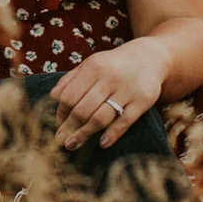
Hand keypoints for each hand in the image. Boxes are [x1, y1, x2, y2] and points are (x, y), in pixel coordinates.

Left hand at [49, 39, 170, 150]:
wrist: (149, 57)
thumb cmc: (113, 64)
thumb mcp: (92, 64)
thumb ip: (71, 78)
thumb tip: (53, 97)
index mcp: (93, 67)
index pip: (69, 96)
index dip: (61, 112)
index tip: (58, 123)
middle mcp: (109, 77)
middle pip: (82, 109)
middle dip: (69, 127)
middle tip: (61, 140)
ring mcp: (127, 90)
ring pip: (100, 117)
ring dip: (84, 134)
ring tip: (73, 144)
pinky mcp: (143, 101)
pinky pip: (125, 121)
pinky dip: (112, 134)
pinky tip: (102, 143)